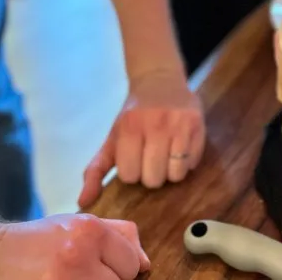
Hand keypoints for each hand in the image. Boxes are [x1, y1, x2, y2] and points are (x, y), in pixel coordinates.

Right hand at [0, 214, 149, 279]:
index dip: (119, 266)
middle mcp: (78, 258)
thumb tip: (145, 262)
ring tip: (73, 278)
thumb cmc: (39, 241)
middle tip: (82, 273)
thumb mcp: (78, 224)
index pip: (132, 263)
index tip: (99, 264)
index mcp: (89, 232)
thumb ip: (118, 235)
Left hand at [79, 67, 204, 207]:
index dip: (132, 172)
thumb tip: (83, 202)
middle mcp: (156, 125)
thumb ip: (95, 170)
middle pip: (154, 179)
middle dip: (151, 174)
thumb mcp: (112, 138)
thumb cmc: (133, 115)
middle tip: (151, 158)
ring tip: (166, 156)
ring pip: (176, 174)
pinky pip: (193, 163)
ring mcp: (179, 124)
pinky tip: (180, 148)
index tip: (134, 159)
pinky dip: (186, 162)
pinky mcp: (198, 125)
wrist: (159, 80)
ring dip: (170, 171)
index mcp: (130, 128)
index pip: (130, 175)